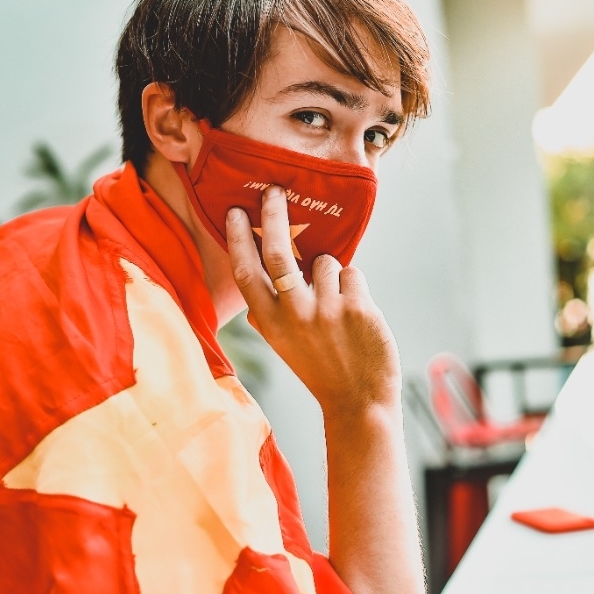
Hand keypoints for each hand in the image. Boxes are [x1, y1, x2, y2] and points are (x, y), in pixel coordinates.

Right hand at [225, 186, 401, 422]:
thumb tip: (257, 284)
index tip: (234, 212)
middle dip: (273, 214)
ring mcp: (325, 309)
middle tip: (275, 190)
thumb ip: (270, 315)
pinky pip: (352, 274)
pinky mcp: (357, 306)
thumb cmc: (321, 369)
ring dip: (332, 274)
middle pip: (277, 251)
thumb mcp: (284, 345)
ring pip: (326, 262)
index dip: (238, 239)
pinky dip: (355, 287)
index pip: (246, 272)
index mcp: (269, 323)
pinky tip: (356, 315)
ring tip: (339, 310)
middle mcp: (293, 314)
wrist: (358, 402)